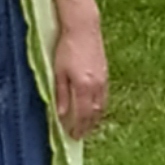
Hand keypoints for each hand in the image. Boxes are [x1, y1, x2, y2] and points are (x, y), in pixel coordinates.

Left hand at [51, 20, 107, 138]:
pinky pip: (104, 97)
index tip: (72, 136)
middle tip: (79, 136)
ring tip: (87, 126)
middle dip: (87, 127)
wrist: (83, 28)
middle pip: (94, 114)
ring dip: (94, 119)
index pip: (82, 115)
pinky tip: (94, 109)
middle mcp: (97, 86)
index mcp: (84, 86)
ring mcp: (103, 80)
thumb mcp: (58, 72)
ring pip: (101, 107)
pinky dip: (99, 107)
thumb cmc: (66, 47)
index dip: (77, 127)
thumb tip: (61, 114)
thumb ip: (61, 94)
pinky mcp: (105, 74)